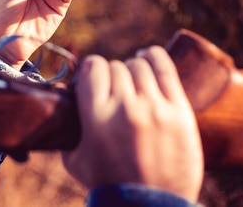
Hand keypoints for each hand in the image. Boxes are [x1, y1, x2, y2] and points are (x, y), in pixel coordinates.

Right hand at [62, 47, 203, 201]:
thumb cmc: (109, 185)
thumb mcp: (74, 160)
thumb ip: (66, 130)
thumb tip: (62, 103)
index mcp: (97, 118)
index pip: (93, 68)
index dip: (91, 69)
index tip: (93, 77)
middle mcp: (125, 108)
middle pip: (116, 67)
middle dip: (112, 75)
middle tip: (114, 89)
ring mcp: (154, 109)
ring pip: (138, 65)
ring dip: (132, 69)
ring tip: (132, 78)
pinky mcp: (179, 112)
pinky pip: (165, 68)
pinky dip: (153, 57)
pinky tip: (147, 58)